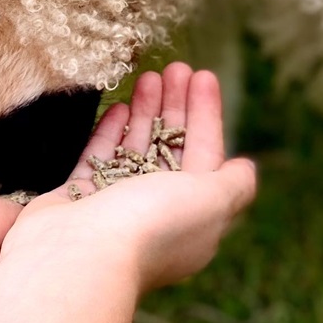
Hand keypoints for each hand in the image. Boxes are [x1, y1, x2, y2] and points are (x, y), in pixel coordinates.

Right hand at [0, 63, 255, 322]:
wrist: (77, 255)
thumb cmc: (151, 225)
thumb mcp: (210, 202)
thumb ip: (233, 185)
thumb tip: (245, 169)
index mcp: (194, 217)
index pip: (206, 156)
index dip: (207, 115)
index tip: (203, 75)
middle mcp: (156, 214)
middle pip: (172, 148)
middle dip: (177, 106)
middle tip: (175, 67)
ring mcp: (115, 207)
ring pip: (137, 149)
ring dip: (147, 111)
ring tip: (149, 75)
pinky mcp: (79, 199)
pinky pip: (100, 158)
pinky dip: (113, 131)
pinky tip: (121, 105)